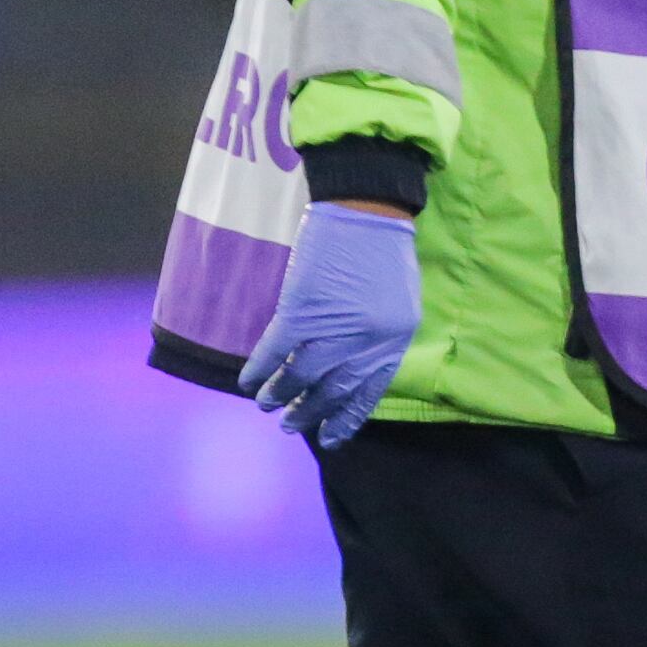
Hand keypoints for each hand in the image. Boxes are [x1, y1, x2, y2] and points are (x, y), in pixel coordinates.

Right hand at [241, 201, 423, 449]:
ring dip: (281, 395)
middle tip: (291, 427)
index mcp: (394, 340)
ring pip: (301, 375)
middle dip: (310, 412)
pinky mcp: (301, 309)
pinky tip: (248, 380)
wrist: (367, 210)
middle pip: (333, 389)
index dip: (347, 417)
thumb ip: (379, 336)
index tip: (331, 437)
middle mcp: (367, 340)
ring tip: (267, 405)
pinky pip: (275, 350)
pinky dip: (259, 368)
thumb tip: (352, 364)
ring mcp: (334, 326)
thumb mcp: (399, 301)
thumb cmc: (384, 251)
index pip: (368, 391)